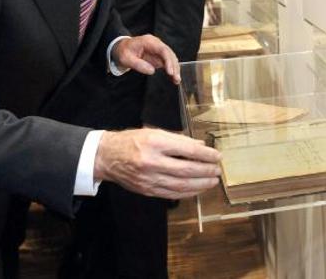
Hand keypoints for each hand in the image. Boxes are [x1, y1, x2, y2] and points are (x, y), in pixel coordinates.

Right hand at [94, 128, 221, 199]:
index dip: (205, 154)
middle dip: (206, 171)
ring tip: (212, 181)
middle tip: (218, 170)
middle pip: (186, 169)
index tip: (217, 155)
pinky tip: (197, 189)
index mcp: (155, 142)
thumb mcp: (154, 132)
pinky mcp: (147, 190)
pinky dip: (188, 192)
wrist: (107, 157)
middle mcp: (152, 161)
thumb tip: (200, 144)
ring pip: (181, 185)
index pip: (187, 150)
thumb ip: (178, 139)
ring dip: (201, 184)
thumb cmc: (132, 140)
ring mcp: (149, 179)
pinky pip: (172, 194)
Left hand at [113, 35, 180, 82]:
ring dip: (175, 69)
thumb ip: (138, 64)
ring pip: (171, 58)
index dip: (168, 61)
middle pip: (169, 54)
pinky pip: (168, 62)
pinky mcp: (159, 56)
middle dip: (174, 66)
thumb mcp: (126, 59)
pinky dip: (171, 70)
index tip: (170, 72)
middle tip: (176, 78)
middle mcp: (156, 44)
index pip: (163, 50)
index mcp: (148, 41)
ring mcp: (158, 49)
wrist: (122, 48)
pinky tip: (174, 78)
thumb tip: (152, 70)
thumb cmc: (123, 52)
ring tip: (176, 80)